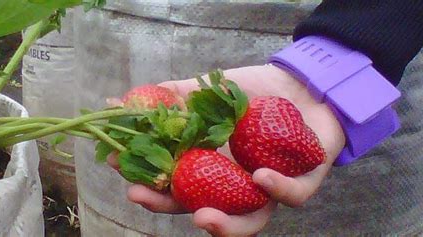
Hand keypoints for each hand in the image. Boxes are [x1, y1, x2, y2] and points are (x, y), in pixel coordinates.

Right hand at [108, 65, 345, 235]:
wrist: (302, 82)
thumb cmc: (254, 91)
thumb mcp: (210, 90)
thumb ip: (174, 97)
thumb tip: (123, 99)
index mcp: (215, 167)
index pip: (176, 183)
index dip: (147, 179)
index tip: (118, 167)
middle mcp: (239, 185)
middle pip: (203, 208)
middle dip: (170, 206)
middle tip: (141, 196)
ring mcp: (270, 189)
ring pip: (250, 221)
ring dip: (226, 225)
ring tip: (203, 217)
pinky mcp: (304, 182)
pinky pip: (292, 195)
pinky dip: (277, 189)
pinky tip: (259, 175)